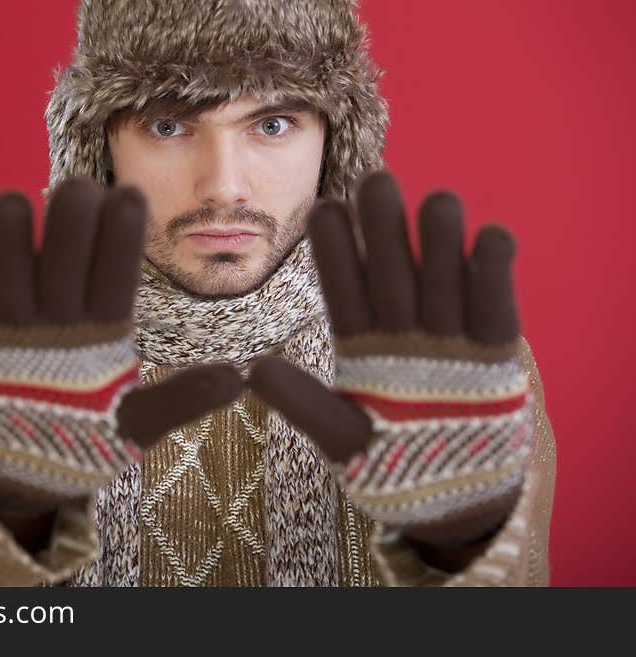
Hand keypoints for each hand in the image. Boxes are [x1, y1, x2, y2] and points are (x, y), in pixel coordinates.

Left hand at [0, 177, 242, 513]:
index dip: (126, 213)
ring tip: (26, 225)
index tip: (128, 199)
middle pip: (67, 220)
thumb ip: (185, 397)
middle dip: (78, 197)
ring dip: (17, 210)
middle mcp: (53, 318)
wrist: (6, 473)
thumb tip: (243, 377)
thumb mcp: (139, 422)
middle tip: (80, 204)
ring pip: (8, 222)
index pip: (119, 255)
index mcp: (103, 337)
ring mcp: (3, 316)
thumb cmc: (82, 434)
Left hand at [249, 171, 531, 549]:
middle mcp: (403, 331)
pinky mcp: (495, 352)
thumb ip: (305, 405)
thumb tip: (254, 372)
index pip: (344, 289)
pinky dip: (494, 271)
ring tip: (436, 199)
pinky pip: (496, 305)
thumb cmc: (389, 467)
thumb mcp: (341, 438)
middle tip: (376, 179)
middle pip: (392, 270)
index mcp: (361, 344)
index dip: (335, 251)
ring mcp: (449, 338)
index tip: (323, 210)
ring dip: (440, 240)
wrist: (453, 498)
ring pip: (443, 276)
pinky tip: (488, 234)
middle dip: (385, 229)